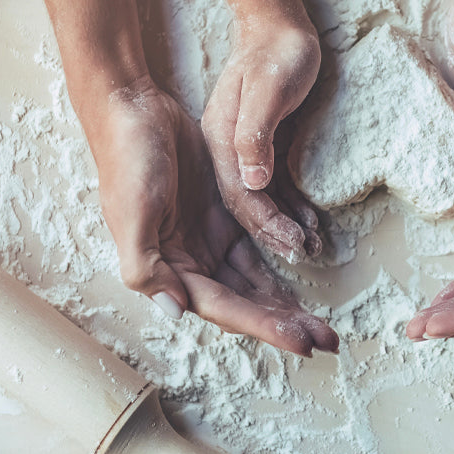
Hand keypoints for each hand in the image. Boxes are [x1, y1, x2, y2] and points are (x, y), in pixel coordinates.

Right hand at [92, 82, 337, 355]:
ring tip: (322, 323)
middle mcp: (189, 263)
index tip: (301, 342)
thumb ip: (145, 266)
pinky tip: (303, 279)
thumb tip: (175, 310)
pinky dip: (278, 267)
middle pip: (244, 304)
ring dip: (284, 304)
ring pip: (254, 283)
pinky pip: (256, 250)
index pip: (224, 308)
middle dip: (283, 323)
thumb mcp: (131, 213)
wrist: (133, 110)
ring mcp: (207, 241)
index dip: (263, 327)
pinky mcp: (222, 216)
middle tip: (327, 339)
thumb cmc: (127, 159)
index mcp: (167, 269)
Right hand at [202, 22, 323, 262]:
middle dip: (273, 238)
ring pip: (261, 202)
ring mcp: (244, 151)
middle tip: (303, 261)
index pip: (241, 197)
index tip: (292, 248)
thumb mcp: (265, 90)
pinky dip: (290, 208)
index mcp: (221, 143)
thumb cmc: (274, 53)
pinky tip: (307, 223)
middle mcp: (228, 153)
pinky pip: (274, 186)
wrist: (276, 25)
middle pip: (247, 206)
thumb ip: (254, 135)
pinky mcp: (263, 147)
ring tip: (310, 247)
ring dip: (283, 227)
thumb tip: (254, 182)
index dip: (265, 226)